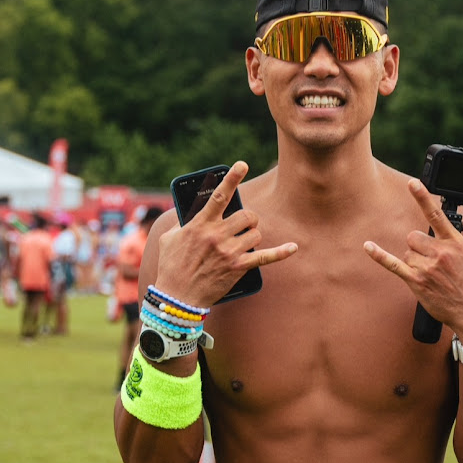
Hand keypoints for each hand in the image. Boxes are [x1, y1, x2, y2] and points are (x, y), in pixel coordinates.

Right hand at [154, 161, 296, 305]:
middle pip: (247, 216)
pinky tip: (293, 247)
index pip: (219, 196)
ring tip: (243, 244)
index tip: (243, 164)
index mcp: (199, 224)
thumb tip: (193, 213)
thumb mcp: (170, 239)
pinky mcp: (238, 268)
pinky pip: (265, 257)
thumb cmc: (171, 267)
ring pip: (255, 234)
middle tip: (243, 226)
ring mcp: (229, 252)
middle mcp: (216, 235)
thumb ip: (183, 223)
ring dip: (252, 237)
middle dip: (248, 219)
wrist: (177, 297)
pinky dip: (281, 252)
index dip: (232, 178)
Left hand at [363, 178, 462, 341]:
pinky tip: (368, 246)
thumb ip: (451, 245)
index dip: (423, 197)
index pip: (436, 215)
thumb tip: (434, 241)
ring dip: (414, 263)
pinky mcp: (417, 282)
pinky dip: (379, 255)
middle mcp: (441, 252)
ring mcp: (428, 267)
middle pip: (413, 237)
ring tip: (431, 278)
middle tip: (431, 265)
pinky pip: (393, 264)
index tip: (412, 183)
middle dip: (418, 248)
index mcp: (456, 243)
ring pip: (407, 254)